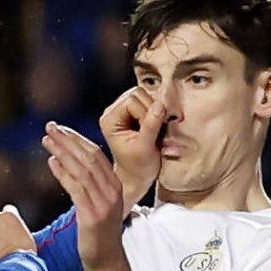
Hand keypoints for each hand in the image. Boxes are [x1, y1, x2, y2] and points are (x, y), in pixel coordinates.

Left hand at [44, 121, 129, 270]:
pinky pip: (76, 188)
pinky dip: (63, 173)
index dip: (77, 139)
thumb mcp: (96, 204)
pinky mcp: (92, 215)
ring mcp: (103, 203)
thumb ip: (85, 184)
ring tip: (47, 140)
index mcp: (115, 185)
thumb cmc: (98, 235)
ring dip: (62, 151)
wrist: (108, 262)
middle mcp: (112, 191)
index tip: (60, 129)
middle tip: (50, 127)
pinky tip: (52, 162)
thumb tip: (62, 161)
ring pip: (81, 169)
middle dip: (68, 139)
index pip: (96, 154)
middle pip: (88, 157)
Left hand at [99, 85, 171, 206]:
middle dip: (151, 110)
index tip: (150, 131)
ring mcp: (123, 111)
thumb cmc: (139, 167)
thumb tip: (160, 105)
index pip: (131, 100)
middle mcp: (114, 111)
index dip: (145, 112)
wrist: (138, 176)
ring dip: (155, 111)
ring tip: (155, 130)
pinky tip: (155, 128)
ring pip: (145, 96)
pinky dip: (156, 113)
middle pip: (137, 93)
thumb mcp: (145, 148)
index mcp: (110, 119)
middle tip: (155, 130)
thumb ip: (151, 126)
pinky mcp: (134, 112)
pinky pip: (149, 102)